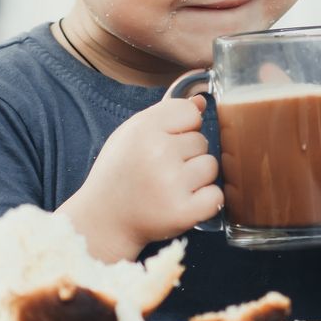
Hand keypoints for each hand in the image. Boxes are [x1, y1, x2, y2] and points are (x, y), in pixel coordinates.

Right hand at [76, 96, 221, 249]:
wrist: (104, 219)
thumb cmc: (119, 173)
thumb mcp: (131, 134)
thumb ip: (166, 113)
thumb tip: (200, 101)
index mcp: (143, 129)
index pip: (190, 112)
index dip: (181, 128)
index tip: (164, 143)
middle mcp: (158, 152)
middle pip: (202, 140)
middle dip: (187, 155)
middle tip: (161, 171)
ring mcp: (172, 183)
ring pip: (211, 167)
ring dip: (197, 178)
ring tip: (170, 186)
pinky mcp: (183, 212)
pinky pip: (216, 196)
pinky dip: (205, 202)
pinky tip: (182, 203)